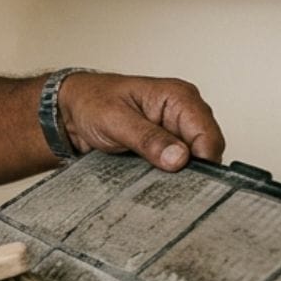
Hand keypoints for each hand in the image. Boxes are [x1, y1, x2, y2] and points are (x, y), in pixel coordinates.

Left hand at [58, 73, 223, 171]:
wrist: (71, 110)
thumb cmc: (91, 102)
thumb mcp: (115, 120)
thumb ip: (148, 138)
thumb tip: (179, 158)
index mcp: (180, 97)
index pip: (208, 136)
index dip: (201, 161)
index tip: (181, 178)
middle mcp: (185, 113)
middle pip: (207, 151)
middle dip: (191, 170)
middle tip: (164, 182)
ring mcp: (177, 130)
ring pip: (195, 162)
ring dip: (178, 174)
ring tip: (152, 178)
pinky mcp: (167, 146)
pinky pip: (179, 166)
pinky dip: (169, 175)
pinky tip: (153, 179)